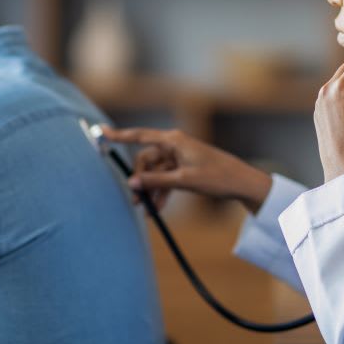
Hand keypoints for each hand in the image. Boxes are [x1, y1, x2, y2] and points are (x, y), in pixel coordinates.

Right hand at [100, 126, 271, 214]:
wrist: (242, 183)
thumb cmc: (217, 177)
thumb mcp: (184, 181)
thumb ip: (156, 181)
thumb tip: (132, 183)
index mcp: (173, 141)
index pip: (140, 136)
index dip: (119, 135)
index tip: (101, 132)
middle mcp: (175, 145)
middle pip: (146, 160)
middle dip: (140, 180)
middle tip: (136, 200)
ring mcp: (180, 157)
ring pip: (156, 172)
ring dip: (151, 190)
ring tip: (147, 211)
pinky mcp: (185, 168)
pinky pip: (166, 178)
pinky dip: (161, 192)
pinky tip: (158, 209)